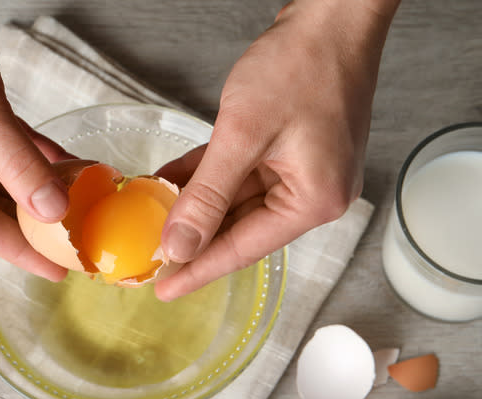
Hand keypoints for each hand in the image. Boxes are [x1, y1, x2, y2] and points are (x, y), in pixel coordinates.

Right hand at [0, 0, 73, 280]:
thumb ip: (17, 163)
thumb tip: (53, 211)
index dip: (21, 250)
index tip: (58, 269)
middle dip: (37, 218)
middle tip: (81, 238)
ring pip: (2, 175)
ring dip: (41, 185)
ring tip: (85, 202)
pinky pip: (7, 146)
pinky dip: (35, 155)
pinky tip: (68, 165)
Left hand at [155, 0, 399, 300]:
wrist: (331, 17)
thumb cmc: (302, 66)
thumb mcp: (243, 135)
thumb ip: (207, 195)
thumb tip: (180, 244)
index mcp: (313, 201)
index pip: (244, 248)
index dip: (199, 269)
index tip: (164, 288)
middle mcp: (313, 193)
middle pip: (241, 228)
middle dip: (193, 237)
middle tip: (150, 256)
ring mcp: (302, 171)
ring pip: (236, 200)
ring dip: (196, 205)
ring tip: (153, 218)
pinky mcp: (290, 150)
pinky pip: (241, 174)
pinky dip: (208, 178)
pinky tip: (173, 183)